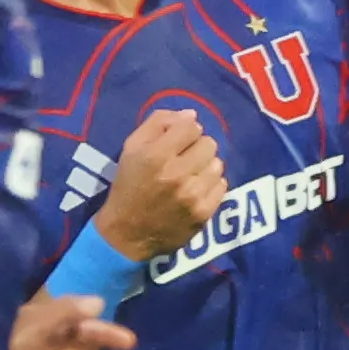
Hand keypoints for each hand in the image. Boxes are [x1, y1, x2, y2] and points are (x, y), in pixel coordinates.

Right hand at [93, 103, 225, 264]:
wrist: (126, 234)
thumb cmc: (128, 187)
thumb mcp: (131, 150)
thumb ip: (157, 124)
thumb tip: (190, 114)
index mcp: (155, 155)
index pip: (191, 126)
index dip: (186, 131)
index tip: (178, 142)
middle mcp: (176, 174)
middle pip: (209, 143)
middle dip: (197, 148)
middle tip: (184, 160)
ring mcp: (193, 195)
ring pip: (218, 164)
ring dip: (206, 167)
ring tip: (190, 176)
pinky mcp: (204, 213)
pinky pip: (222, 185)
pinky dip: (211, 185)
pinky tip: (195, 191)